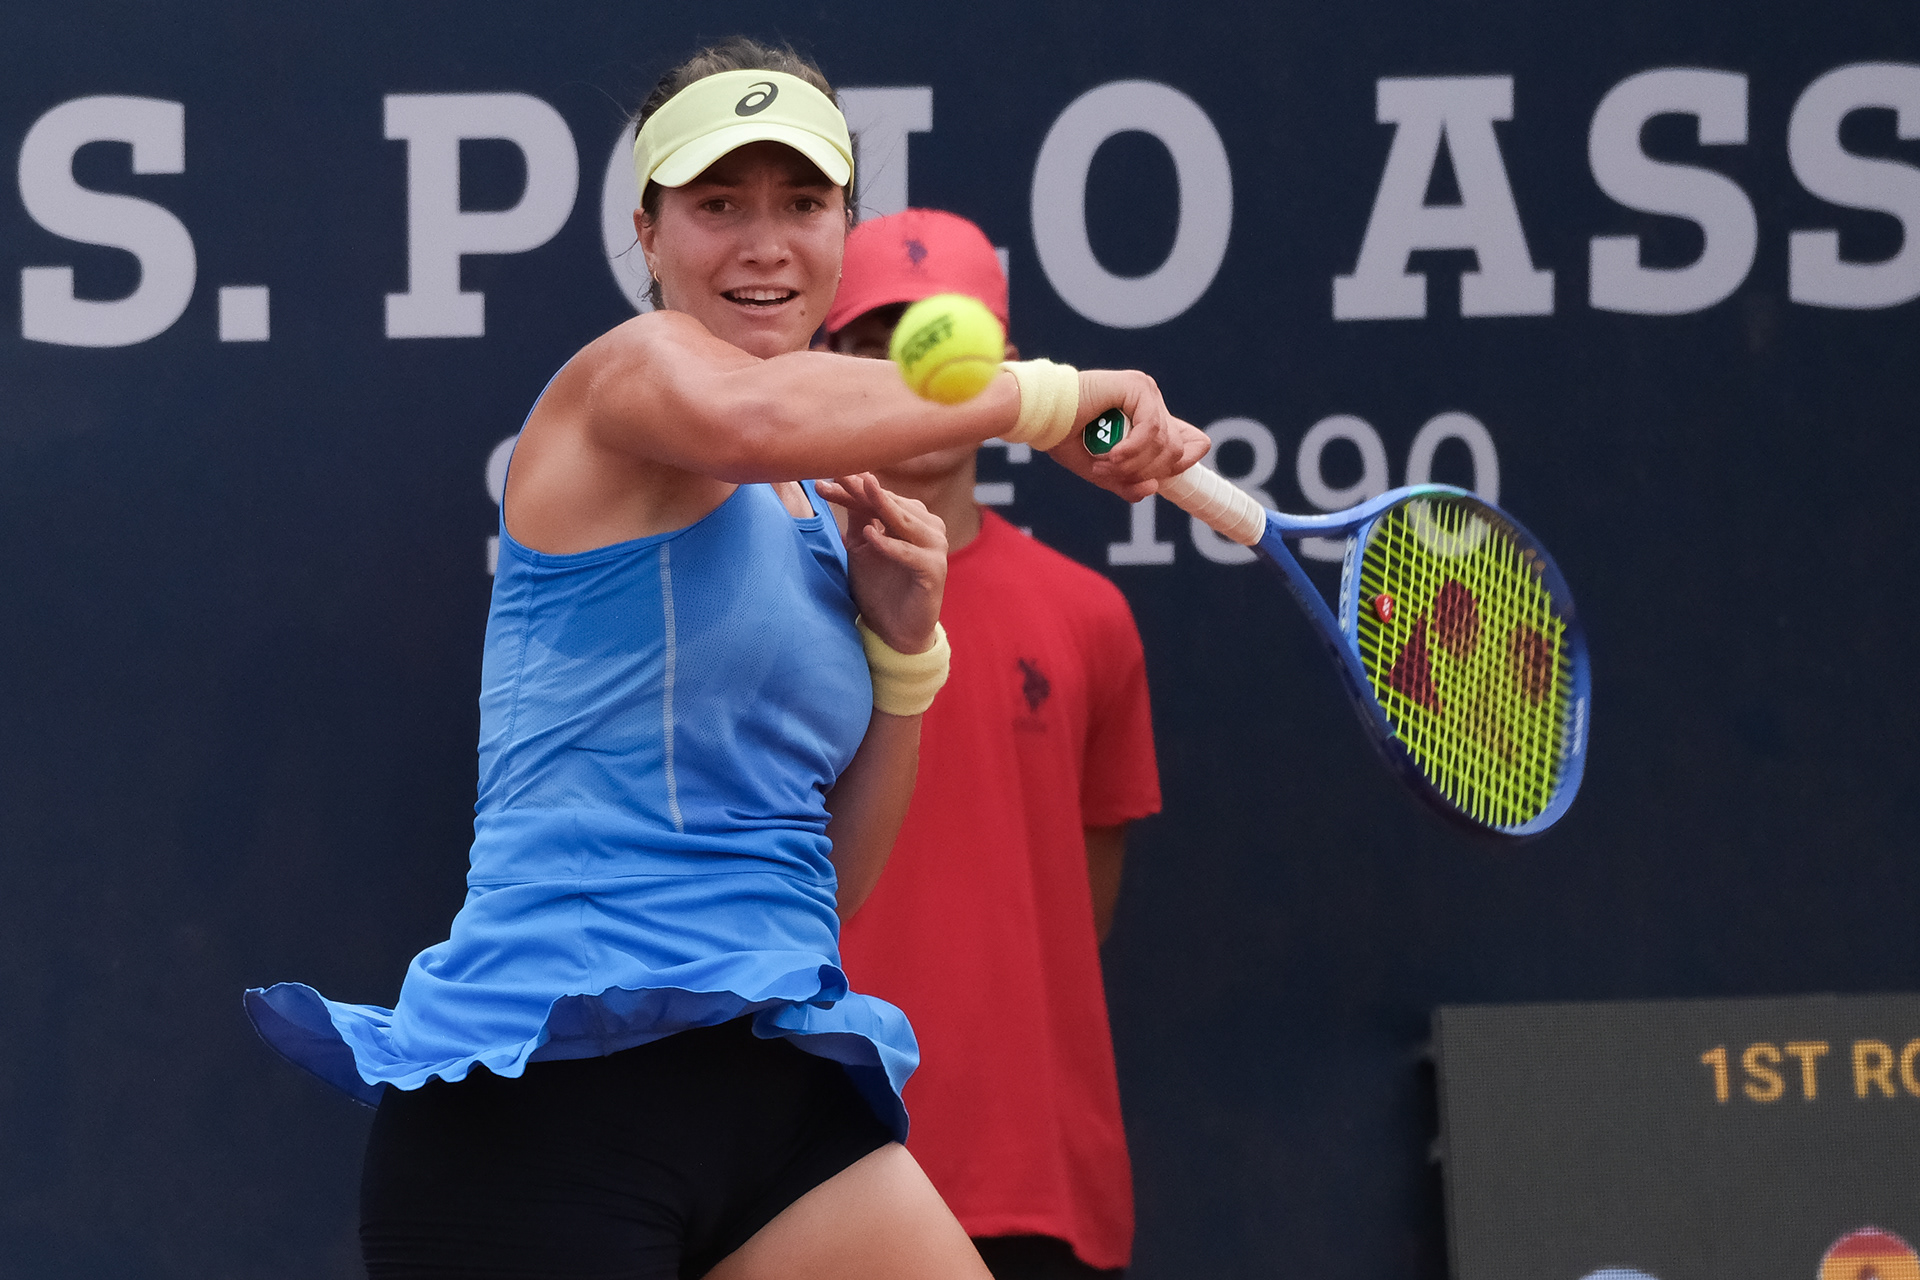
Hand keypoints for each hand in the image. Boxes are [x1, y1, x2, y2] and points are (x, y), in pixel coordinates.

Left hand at [814, 473, 946, 653]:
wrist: (894, 630)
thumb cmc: (878, 587)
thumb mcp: (862, 547)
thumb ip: (859, 519)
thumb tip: (842, 483)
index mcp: (910, 519)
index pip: (877, 499)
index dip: (851, 489)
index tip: (821, 482)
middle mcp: (927, 528)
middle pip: (890, 505)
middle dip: (862, 491)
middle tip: (836, 477)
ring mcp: (934, 547)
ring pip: (905, 522)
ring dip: (883, 506)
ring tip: (862, 490)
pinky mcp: (934, 570)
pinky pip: (910, 553)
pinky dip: (891, 545)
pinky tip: (871, 535)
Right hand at [1044, 368, 1210, 501]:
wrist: (1040, 416)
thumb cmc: (1066, 438)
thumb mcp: (1103, 471)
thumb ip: (1128, 482)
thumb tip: (1154, 488)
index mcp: (1149, 420)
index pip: (1193, 442)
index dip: (1185, 463)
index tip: (1156, 478)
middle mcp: (1152, 404)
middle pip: (1177, 451)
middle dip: (1145, 471)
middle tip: (1110, 473)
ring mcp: (1147, 392)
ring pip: (1165, 443)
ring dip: (1132, 463)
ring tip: (1103, 464)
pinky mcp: (1137, 386)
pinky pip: (1150, 428)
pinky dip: (1131, 449)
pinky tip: (1111, 454)